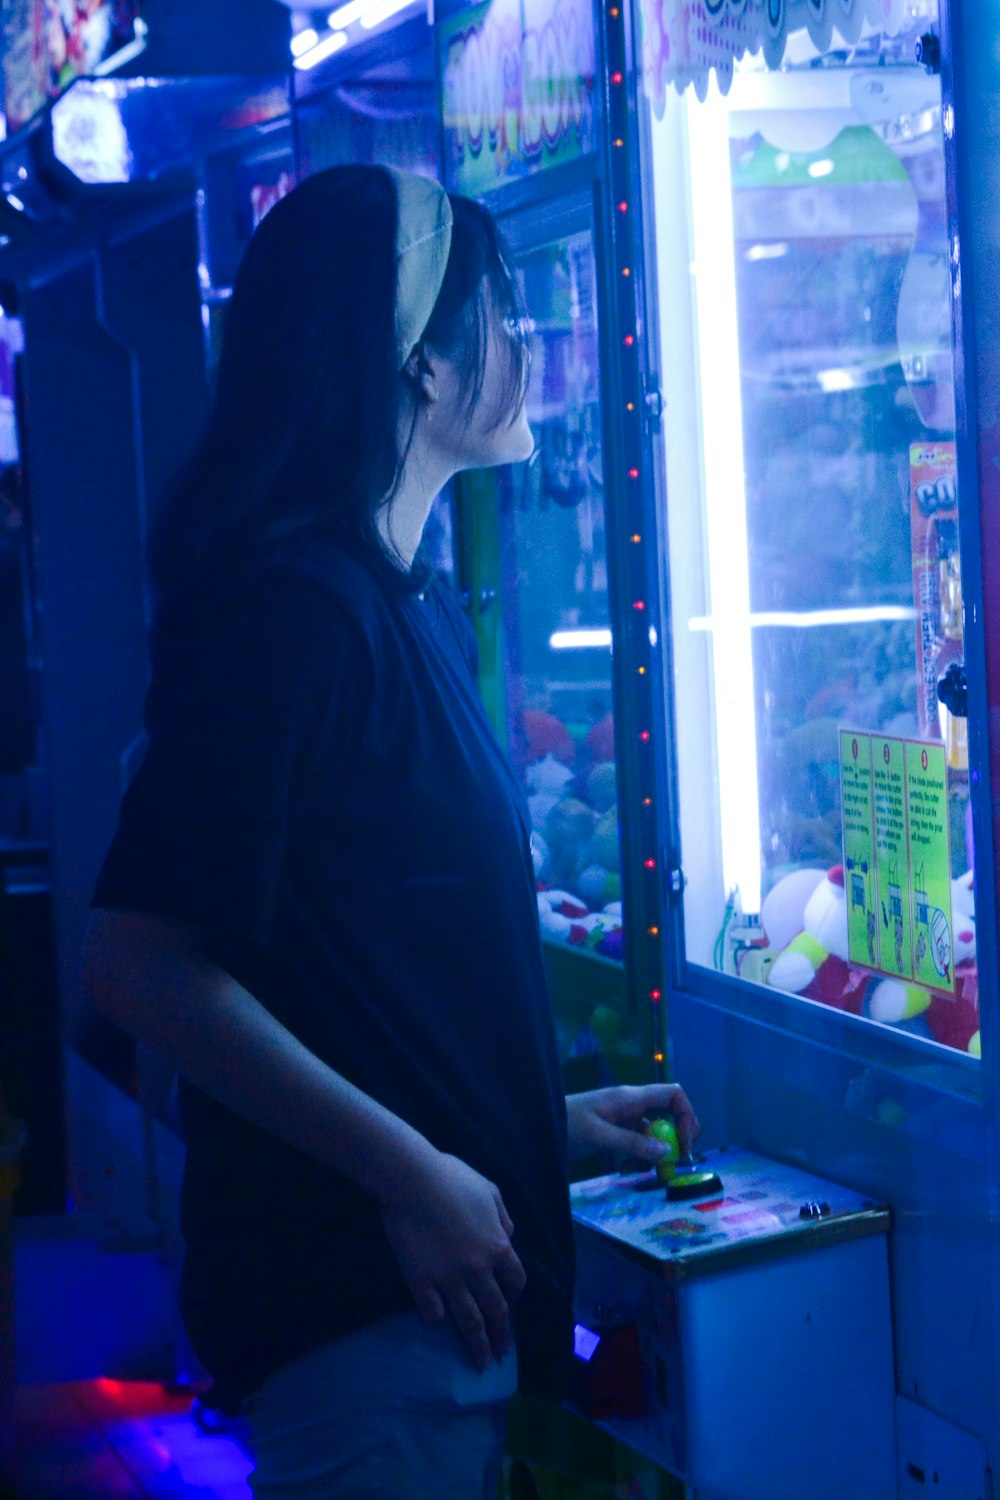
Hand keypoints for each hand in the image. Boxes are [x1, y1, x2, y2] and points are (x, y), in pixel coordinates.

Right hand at [378, 1151, 525, 1370]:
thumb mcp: (490, 1191)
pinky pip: (432, 1311)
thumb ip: (503, 1217)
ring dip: (477, 1345)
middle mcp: (478, 1269)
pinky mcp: (421, 1282)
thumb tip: (509, 1236)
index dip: (516, 1298)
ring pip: (468, 1321)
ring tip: (481, 1363)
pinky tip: (438, 1324)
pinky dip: (437, 1320)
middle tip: (501, 1354)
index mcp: (497, 1246)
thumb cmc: (452, 1177)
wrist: (412, 1178)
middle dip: (501, 1336)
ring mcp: (449, 1279)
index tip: (511, 1309)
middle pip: (496, 1311)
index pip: (516, 1282)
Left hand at [565, 1083, 699, 1165]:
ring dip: (653, 1155)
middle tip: (671, 1166)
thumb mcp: (598, 1134)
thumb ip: (632, 1143)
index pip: (673, 1095)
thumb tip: (667, 1152)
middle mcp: (632, 1105)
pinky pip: (638, 1144)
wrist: (540, 1125)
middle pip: (669, 1117)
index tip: (684, 1144)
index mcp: (630, 1097)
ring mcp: (624, 1119)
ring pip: (654, 1135)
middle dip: (673, 1141)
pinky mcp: (616, 1132)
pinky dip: (638, 1158)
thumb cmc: (566, 1123)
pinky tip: (624, 1170)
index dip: (686, 1116)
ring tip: (637, 1171)